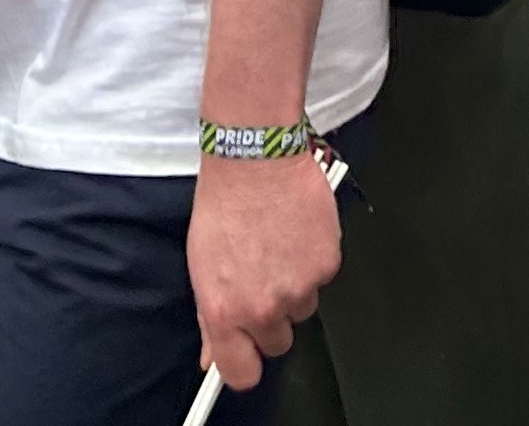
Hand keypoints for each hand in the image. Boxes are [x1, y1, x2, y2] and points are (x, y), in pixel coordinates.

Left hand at [188, 150, 340, 391]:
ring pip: (303, 309)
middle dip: (271, 318)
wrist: (255, 156)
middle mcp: (263, 306)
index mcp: (224, 310)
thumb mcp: (201, 264)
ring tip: (277, 247)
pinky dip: (312, 261)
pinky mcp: (327, 266)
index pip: (241, 373)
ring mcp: (298, 288)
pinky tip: (294, 233)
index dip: (245, 363)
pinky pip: (322, 279)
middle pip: (277, 343)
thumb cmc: (224, 201)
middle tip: (262, 279)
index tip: (246, 352)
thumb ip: (210, 315)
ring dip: (294, 287)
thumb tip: (212, 354)